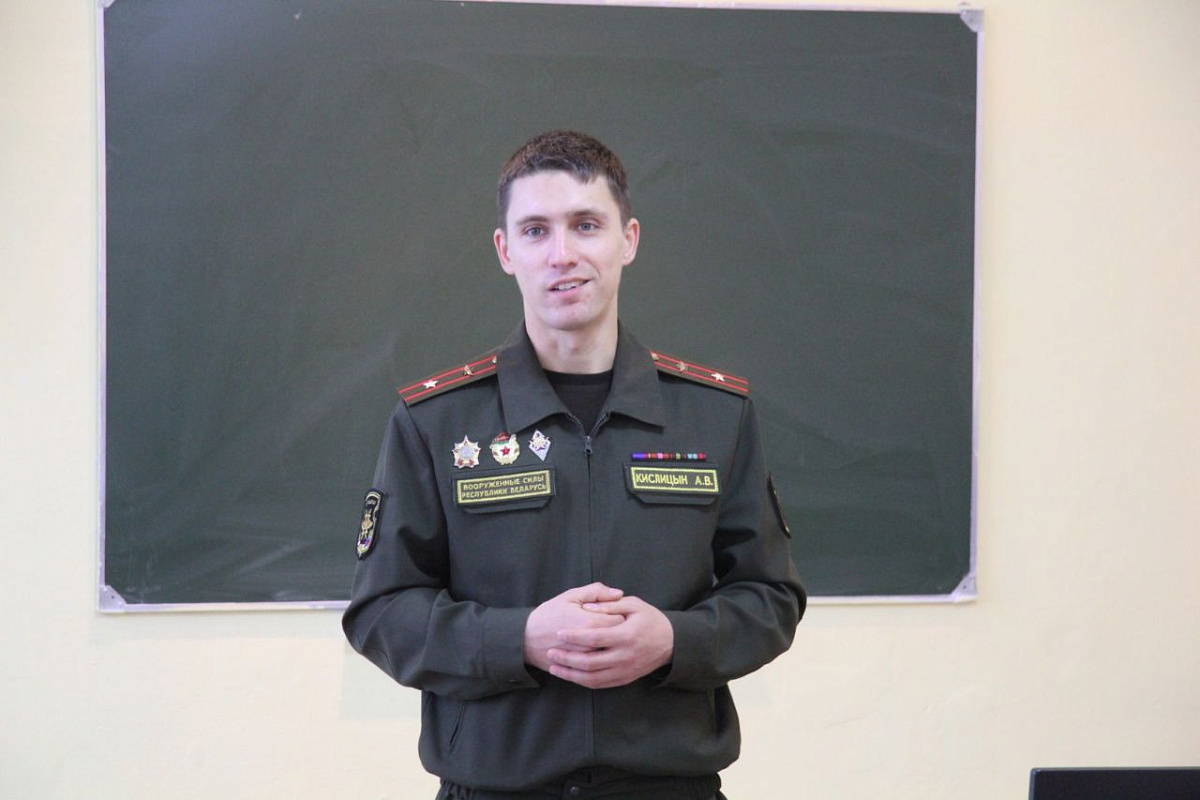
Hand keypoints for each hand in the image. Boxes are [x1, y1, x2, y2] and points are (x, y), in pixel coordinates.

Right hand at [524, 583, 624, 670]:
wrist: (525, 639)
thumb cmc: (548, 614)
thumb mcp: (570, 596)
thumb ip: (596, 592)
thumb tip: (619, 592)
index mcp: (590, 623)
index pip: (620, 619)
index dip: (620, 613)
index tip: (615, 610)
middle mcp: (592, 645)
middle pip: (618, 637)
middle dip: (618, 630)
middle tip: (611, 623)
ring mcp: (587, 660)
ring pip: (611, 654)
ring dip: (612, 646)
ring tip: (605, 637)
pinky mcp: (581, 671)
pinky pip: (600, 667)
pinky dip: (603, 659)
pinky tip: (598, 650)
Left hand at [545, 596, 673, 688]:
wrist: (671, 643)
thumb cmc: (651, 619)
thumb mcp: (634, 605)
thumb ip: (610, 605)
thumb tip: (587, 606)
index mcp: (626, 636)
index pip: (595, 638)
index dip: (574, 637)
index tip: (559, 633)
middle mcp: (625, 656)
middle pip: (590, 662)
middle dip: (567, 659)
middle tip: (550, 652)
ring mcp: (625, 670)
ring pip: (592, 678)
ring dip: (570, 674)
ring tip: (554, 667)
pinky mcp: (624, 679)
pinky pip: (600, 684)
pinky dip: (583, 681)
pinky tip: (570, 675)